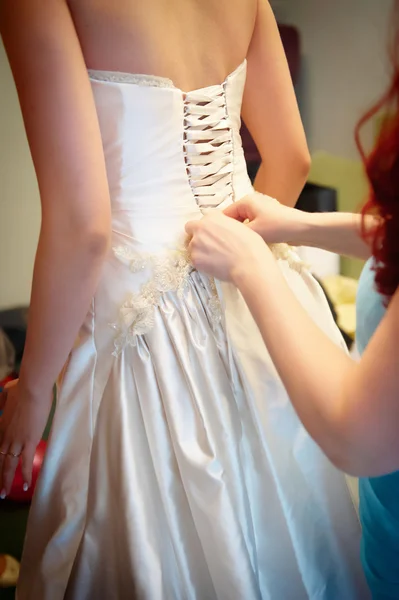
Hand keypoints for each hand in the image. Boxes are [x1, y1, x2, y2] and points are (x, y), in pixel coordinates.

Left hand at [0, 380, 51, 497]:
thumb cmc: (22, 387)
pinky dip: (26, 475)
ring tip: (3, 494)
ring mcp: (16, 441)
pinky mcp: (29, 442)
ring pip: (8, 466)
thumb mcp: (6, 392)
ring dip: (5, 481)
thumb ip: (3, 401)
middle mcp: (4, 437)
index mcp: (0, 426)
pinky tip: (27, 486)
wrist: (32, 389)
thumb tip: (3, 402)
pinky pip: (25, 462)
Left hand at [185, 211, 271, 283]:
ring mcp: (196, 243)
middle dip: (197, 235)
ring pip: (192, 245)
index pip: (202, 219)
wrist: (248, 263)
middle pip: (191, 229)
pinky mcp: (195, 258)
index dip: (207, 227)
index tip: (211, 233)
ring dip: (200, 249)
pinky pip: (195, 259)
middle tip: (209, 244)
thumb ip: (224, 224)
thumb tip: (220, 229)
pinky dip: (202, 262)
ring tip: (215, 257)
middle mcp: (201, 227)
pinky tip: (214, 264)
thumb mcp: (239, 225)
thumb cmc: (249, 245)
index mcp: (213, 217)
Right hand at [224, 192, 304, 243]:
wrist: (301, 229)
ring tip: (239, 245)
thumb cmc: (278, 227)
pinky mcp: (266, 217)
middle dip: (232, 231)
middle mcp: (251, 202)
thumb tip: (222, 235)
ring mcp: (259, 209)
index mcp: (246, 201)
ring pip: (243, 223)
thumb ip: (235, 232)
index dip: (222, 228)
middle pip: (234, 218)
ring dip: (242, 233)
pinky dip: (251, 233)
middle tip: (229, 245)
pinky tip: (251, 243)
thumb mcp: (253, 231)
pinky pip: (252, 225)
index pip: (225, 214)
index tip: (219, 241)